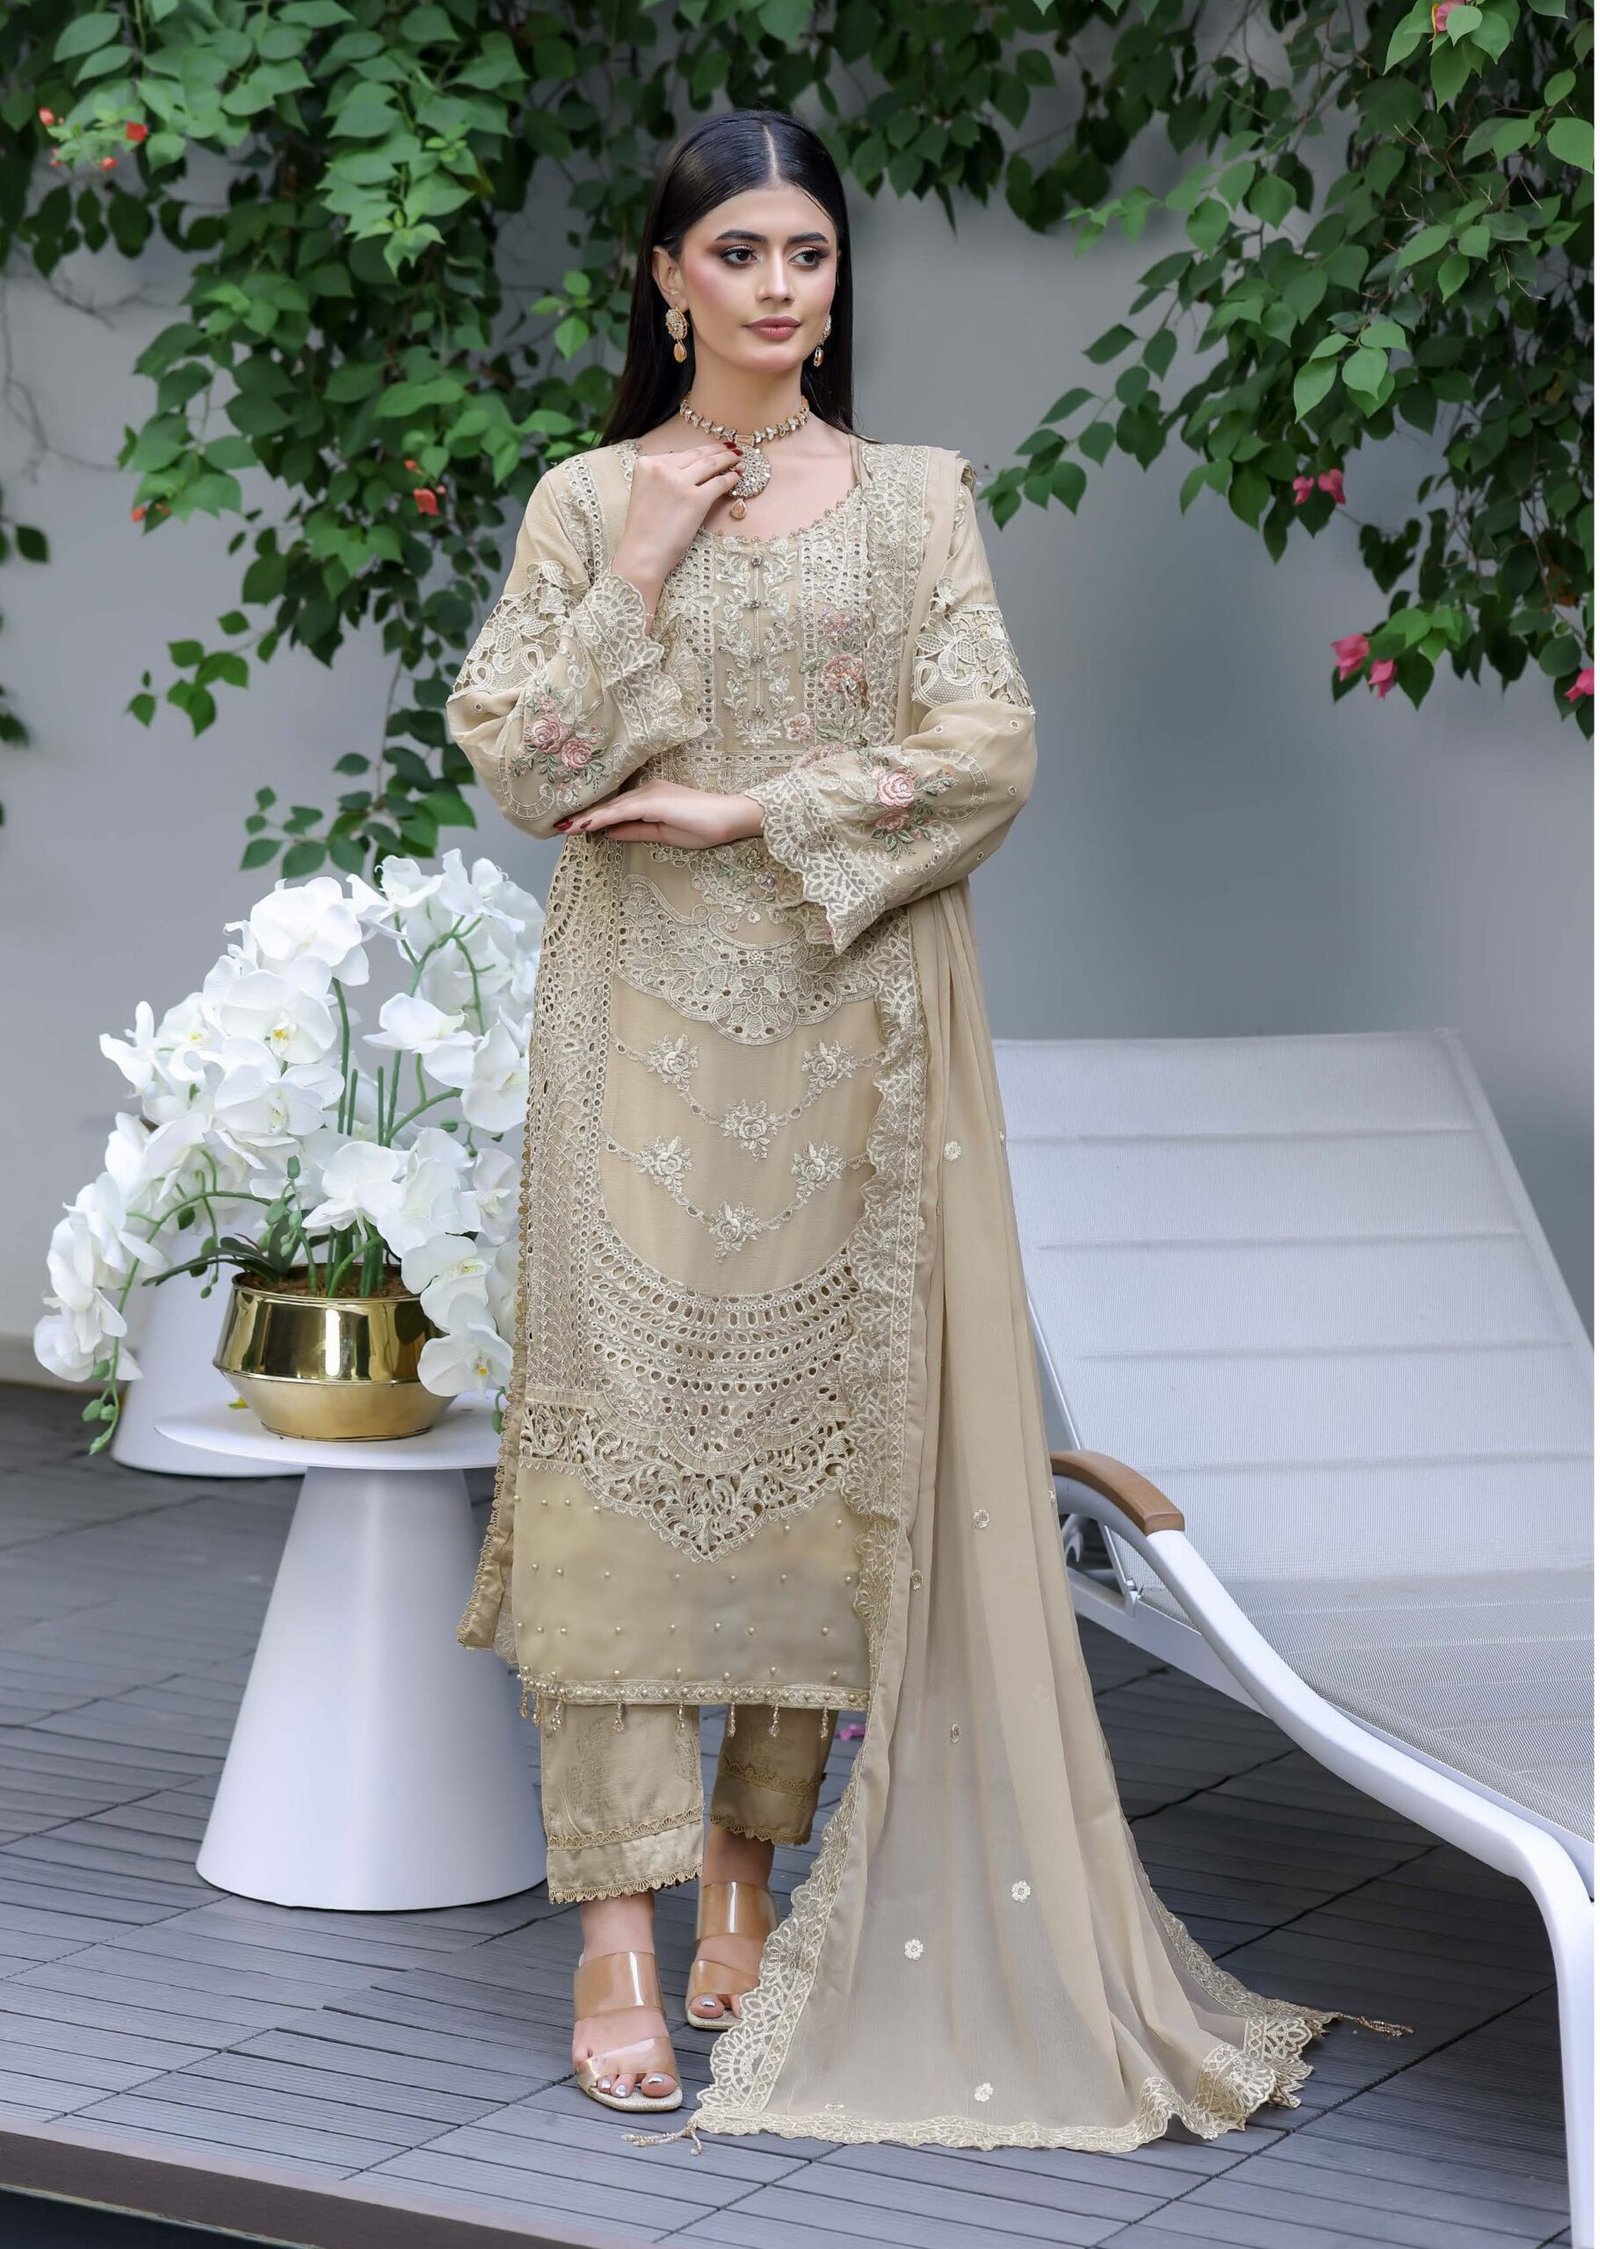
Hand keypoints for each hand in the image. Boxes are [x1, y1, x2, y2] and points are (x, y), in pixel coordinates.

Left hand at [555, 782, 763, 848]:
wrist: (729, 818)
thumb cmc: (703, 827)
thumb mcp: (662, 834)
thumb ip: (635, 831)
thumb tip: (609, 833)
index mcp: (649, 797)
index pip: (614, 809)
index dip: (592, 817)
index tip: (570, 825)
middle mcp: (645, 790)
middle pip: (608, 805)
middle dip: (582, 815)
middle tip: (557, 824)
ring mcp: (649, 793)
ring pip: (610, 807)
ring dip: (585, 818)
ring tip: (562, 826)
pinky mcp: (653, 800)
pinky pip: (620, 811)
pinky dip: (600, 818)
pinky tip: (584, 825)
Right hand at [612, 442, 743, 609]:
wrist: (642, 554)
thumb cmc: (643, 530)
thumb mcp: (645, 492)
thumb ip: (661, 477)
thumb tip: (687, 469)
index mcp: (646, 464)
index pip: (679, 454)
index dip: (699, 451)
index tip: (710, 449)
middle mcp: (663, 468)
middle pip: (696, 455)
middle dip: (717, 450)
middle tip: (730, 448)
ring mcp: (680, 483)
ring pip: (710, 464)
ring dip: (727, 459)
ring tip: (737, 458)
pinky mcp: (696, 499)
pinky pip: (719, 483)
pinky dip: (730, 478)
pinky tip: (737, 476)